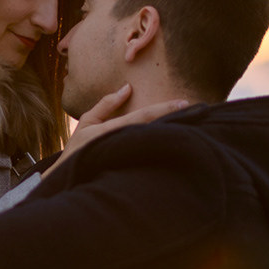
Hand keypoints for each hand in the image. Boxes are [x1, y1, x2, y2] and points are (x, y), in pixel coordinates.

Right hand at [46, 86, 189, 174]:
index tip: (184, 102)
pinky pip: (150, 156)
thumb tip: (127, 88)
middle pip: (155, 131)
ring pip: (154, 143)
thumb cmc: (78, 150)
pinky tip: (177, 141)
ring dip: (173, 133)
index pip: (143, 117)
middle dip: (177, 121)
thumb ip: (106, 105)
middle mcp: (121, 144)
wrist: (68, 180)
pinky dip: (164, 147)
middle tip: (200, 112)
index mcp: (111, 131)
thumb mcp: (87, 123)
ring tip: (193, 124)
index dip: (164, 109)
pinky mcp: (131, 170)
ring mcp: (126, 159)